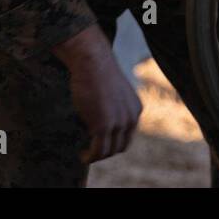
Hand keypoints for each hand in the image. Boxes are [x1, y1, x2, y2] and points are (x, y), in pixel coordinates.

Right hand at [53, 25, 142, 163]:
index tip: (100, 144)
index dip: (114, 143)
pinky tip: (82, 156)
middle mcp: (131, 117)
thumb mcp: (113, 94)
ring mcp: (118, 122)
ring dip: (96, 157)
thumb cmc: (98, 73)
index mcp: (136, 110)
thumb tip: (102, 124)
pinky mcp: (103, 125)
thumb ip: (113, 109)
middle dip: (106, 152)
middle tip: (91, 152)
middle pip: (121, 146)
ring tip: (85, 156)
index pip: (128, 136)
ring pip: (109, 151)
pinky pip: (98, 150)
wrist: (93, 62)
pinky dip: (90, 157)